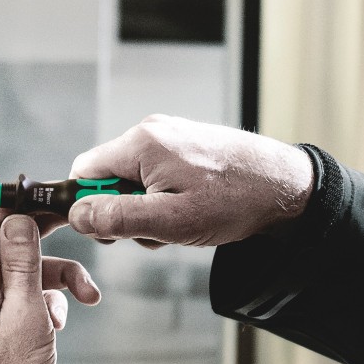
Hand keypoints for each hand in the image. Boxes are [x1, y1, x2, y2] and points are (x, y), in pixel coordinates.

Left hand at [0, 209, 100, 363]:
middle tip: (81, 243)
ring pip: (25, 274)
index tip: (57, 204)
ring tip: (83, 299)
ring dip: (57, 283)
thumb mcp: (26, 313)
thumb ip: (22, 262)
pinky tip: (56, 323)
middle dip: (53, 253)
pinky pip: (23, 297)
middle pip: (15, 247)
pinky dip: (46, 304)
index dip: (28, 209)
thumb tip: (19, 220)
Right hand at [68, 115, 313, 248]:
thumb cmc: (234, 202)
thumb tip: (77, 216)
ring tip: (181, 222)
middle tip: (155, 231)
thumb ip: (118, 217)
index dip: (87, 205)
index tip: (108, 231)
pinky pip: (157, 175)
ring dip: (147, 209)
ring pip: (134, 180)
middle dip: (123, 210)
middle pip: (109, 177)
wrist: (285, 186)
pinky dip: (165, 198)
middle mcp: (151, 132)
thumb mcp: (170, 221)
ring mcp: (170, 136)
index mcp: (141, 144)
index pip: (84, 171)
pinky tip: (191, 210)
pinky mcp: (185, 146)